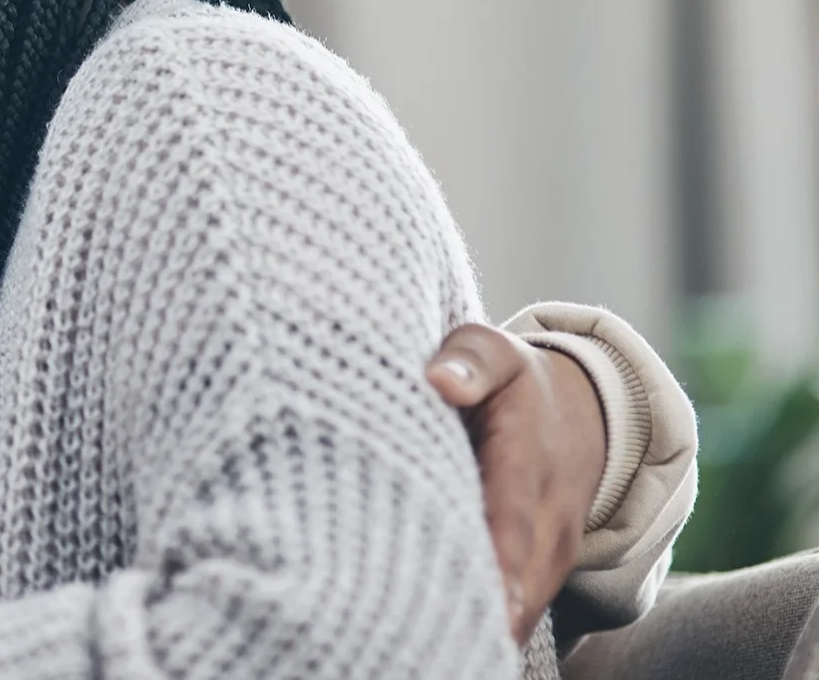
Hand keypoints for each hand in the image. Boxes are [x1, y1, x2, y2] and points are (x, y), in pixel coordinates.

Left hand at [427, 324, 607, 642]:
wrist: (583, 406)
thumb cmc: (511, 378)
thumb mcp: (491, 352)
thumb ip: (468, 362)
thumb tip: (439, 380)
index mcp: (527, 457)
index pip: (511, 517)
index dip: (496, 561)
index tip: (480, 601)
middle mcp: (549, 515)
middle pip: (518, 579)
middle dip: (480, 612)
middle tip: (419, 642)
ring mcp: (552, 549)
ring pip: (522, 604)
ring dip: (483, 627)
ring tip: (418, 652)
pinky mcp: (544, 569)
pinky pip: (519, 608)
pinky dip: (488, 628)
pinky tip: (440, 647)